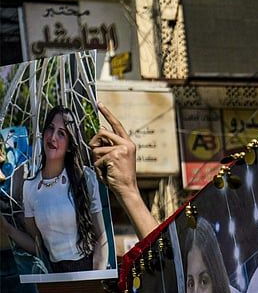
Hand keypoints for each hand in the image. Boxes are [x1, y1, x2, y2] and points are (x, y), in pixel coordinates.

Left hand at [89, 103, 157, 237]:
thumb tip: (100, 130)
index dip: (107, 114)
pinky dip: (98, 168)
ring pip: (96, 148)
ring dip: (96, 160)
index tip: (99, 104)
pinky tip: (107, 173)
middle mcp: (126, 144)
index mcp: (128, 143)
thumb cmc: (119, 175)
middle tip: (98, 157)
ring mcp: (121, 150)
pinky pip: (97, 159)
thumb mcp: (116, 157)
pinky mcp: (114, 156)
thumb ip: (109, 145)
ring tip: (106, 169)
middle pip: (101, 133)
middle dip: (94, 144)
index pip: (116, 125)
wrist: (127, 189)